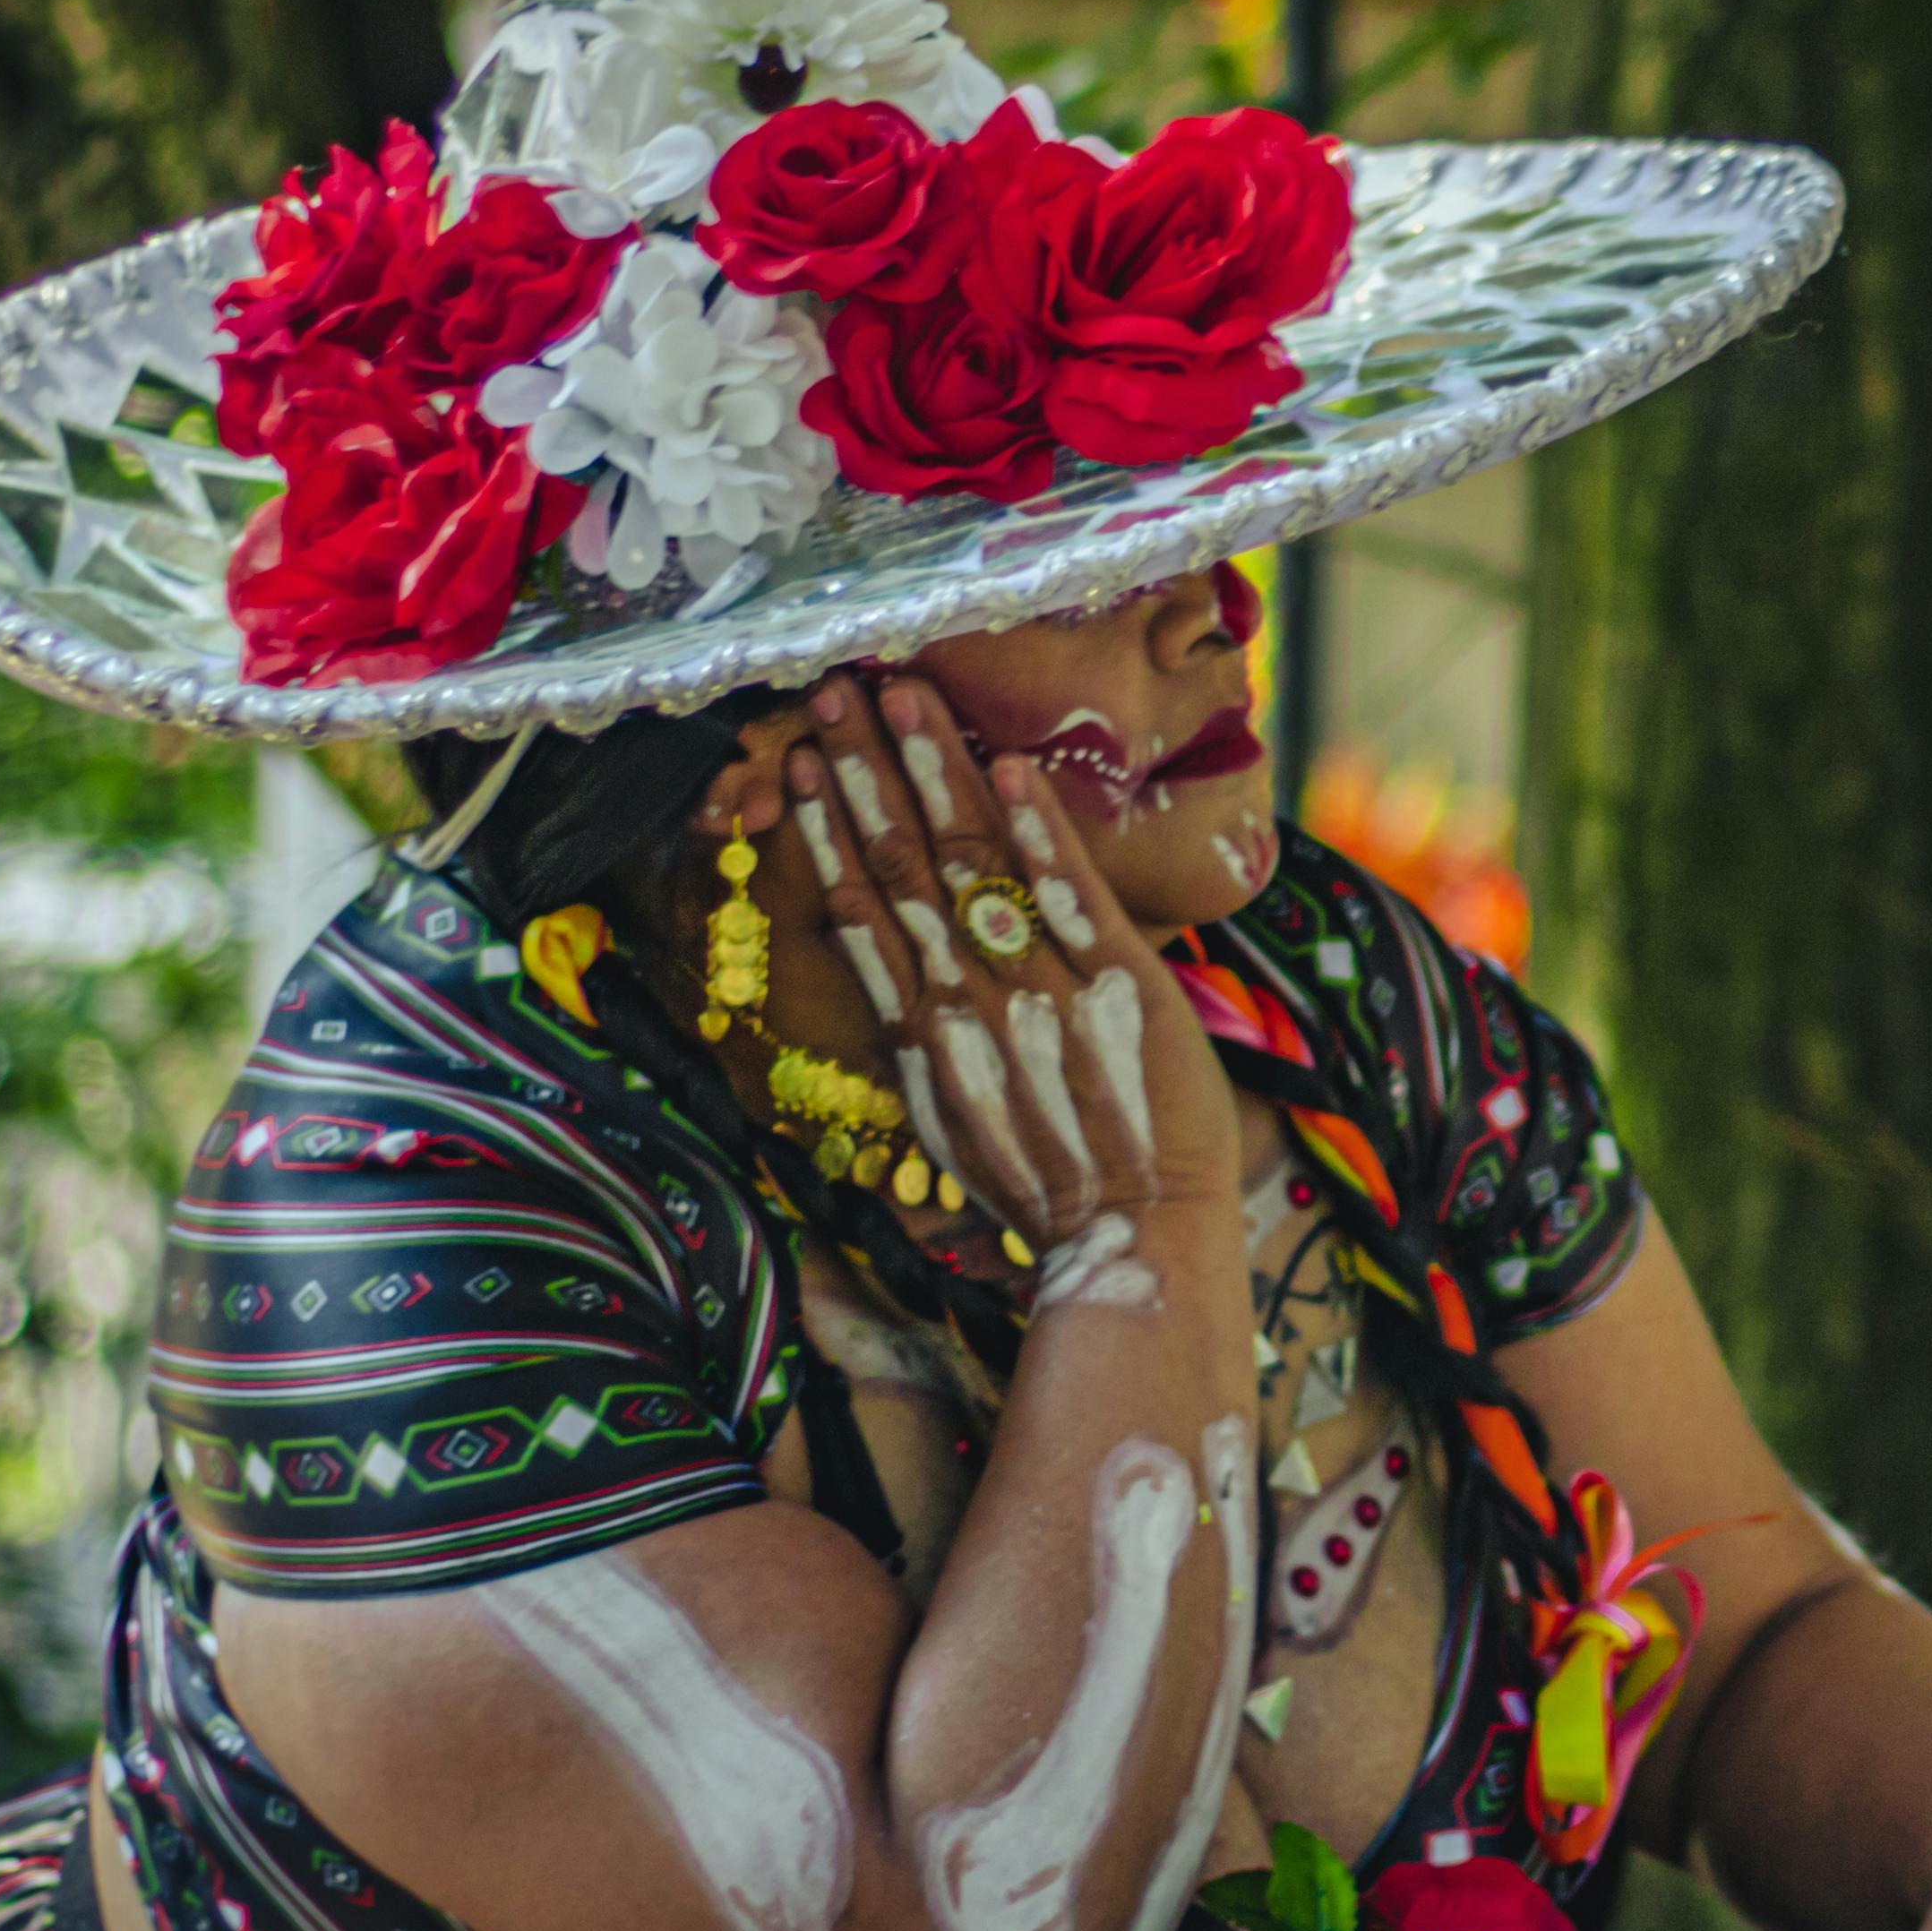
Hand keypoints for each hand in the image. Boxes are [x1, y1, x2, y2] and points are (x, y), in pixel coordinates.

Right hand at [782, 674, 1245, 1254]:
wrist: (1134, 1238)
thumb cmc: (1048, 1188)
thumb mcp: (957, 1122)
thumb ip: (927, 1047)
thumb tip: (897, 985)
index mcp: (923, 1030)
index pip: (863, 907)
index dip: (829, 829)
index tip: (796, 763)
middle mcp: (967, 997)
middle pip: (902, 863)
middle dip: (866, 770)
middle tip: (832, 692)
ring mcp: (1040, 985)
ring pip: (972, 861)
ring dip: (936, 770)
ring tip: (903, 693)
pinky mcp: (1118, 982)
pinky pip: (1068, 892)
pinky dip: (1038, 828)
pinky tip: (1010, 765)